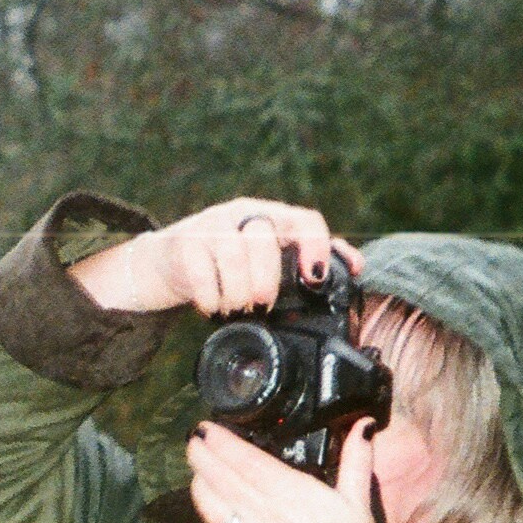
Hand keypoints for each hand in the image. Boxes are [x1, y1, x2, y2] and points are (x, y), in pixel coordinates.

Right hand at [71, 197, 363, 315]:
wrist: (166, 261)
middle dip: (265, 281)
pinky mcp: (182, 244)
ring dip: (237, 293)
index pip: (304, 219)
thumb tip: (355, 265)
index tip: (316, 279)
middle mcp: (241, 214)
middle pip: (265, 238)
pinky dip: (210, 300)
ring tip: (235, 308)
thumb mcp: (266, 256)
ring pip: (233, 255)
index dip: (316, 247)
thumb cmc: (227, 263)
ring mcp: (209, 226)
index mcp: (270, 216)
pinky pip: (202, 274)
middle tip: (261, 304)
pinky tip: (211, 307)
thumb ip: (305, 258)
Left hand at [184, 420, 386, 522]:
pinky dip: (208, 510)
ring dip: (199, 481)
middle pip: (219, 477)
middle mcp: (259, 512)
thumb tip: (364, 426)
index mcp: (287, 493)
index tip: (206, 428)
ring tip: (198, 468)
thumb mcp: (358, 507)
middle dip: (201, 455)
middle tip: (193, 439)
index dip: (220, 441)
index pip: (242, 459)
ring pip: (210, 503)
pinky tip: (210, 503)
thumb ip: (357, 463)